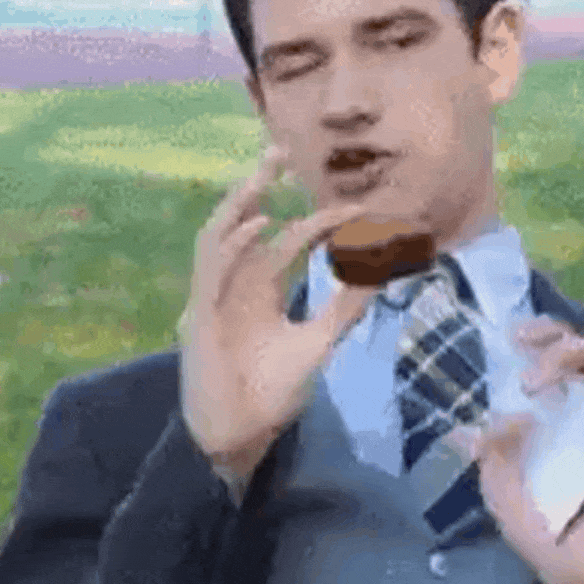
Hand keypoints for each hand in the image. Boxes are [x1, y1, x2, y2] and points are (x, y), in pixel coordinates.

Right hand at [179, 147, 377, 479]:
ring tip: (265, 172)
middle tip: (282, 150)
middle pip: (245, 222)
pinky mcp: (202, 314)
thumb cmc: (274, 393)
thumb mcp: (318, 343)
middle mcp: (237, 284)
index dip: (322, 222)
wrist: (242, 433)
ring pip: (221, 236)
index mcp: (263, 289)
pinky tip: (259, 225)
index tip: (359, 208)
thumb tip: (380, 278)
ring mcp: (217, 296)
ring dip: (240, 203)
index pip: (291, 241)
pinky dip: (233, 245)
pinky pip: (212, 269)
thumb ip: (343, 310)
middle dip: (260, 185)